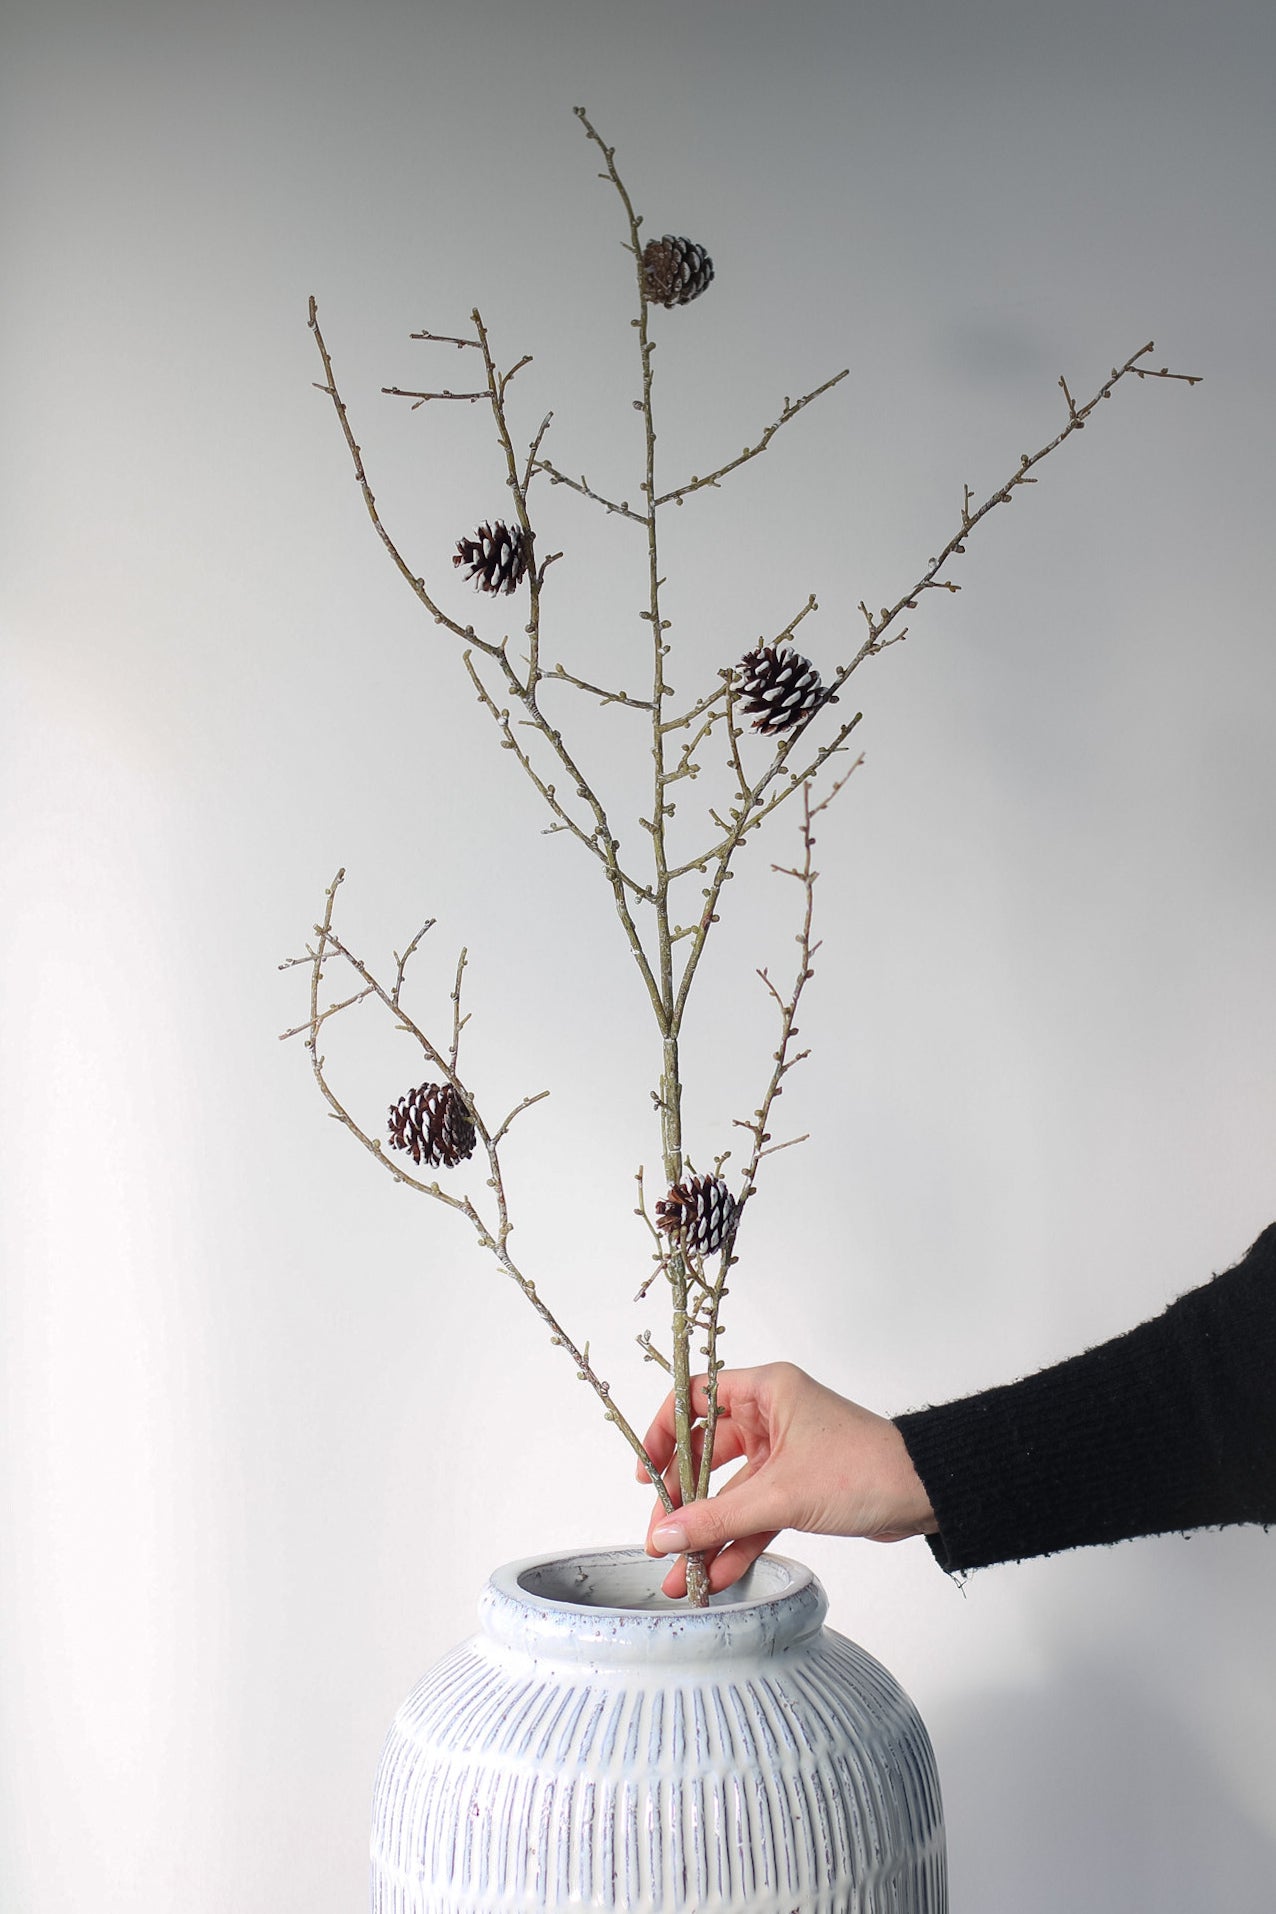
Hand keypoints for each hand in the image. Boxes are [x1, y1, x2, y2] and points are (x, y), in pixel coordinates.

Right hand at [639, 1362, 936, 1595]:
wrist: (923, 1495)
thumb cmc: (865, 1467)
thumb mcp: (782, 1494)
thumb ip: (719, 1518)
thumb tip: (665, 1535)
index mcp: (766, 1391)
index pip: (695, 1398)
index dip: (665, 1432)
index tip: (648, 1473)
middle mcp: (771, 1417)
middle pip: (706, 1455)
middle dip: (682, 1500)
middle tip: (660, 1536)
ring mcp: (783, 1456)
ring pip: (730, 1493)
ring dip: (706, 1532)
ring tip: (678, 1572)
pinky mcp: (797, 1490)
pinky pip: (754, 1516)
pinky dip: (735, 1543)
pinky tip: (713, 1574)